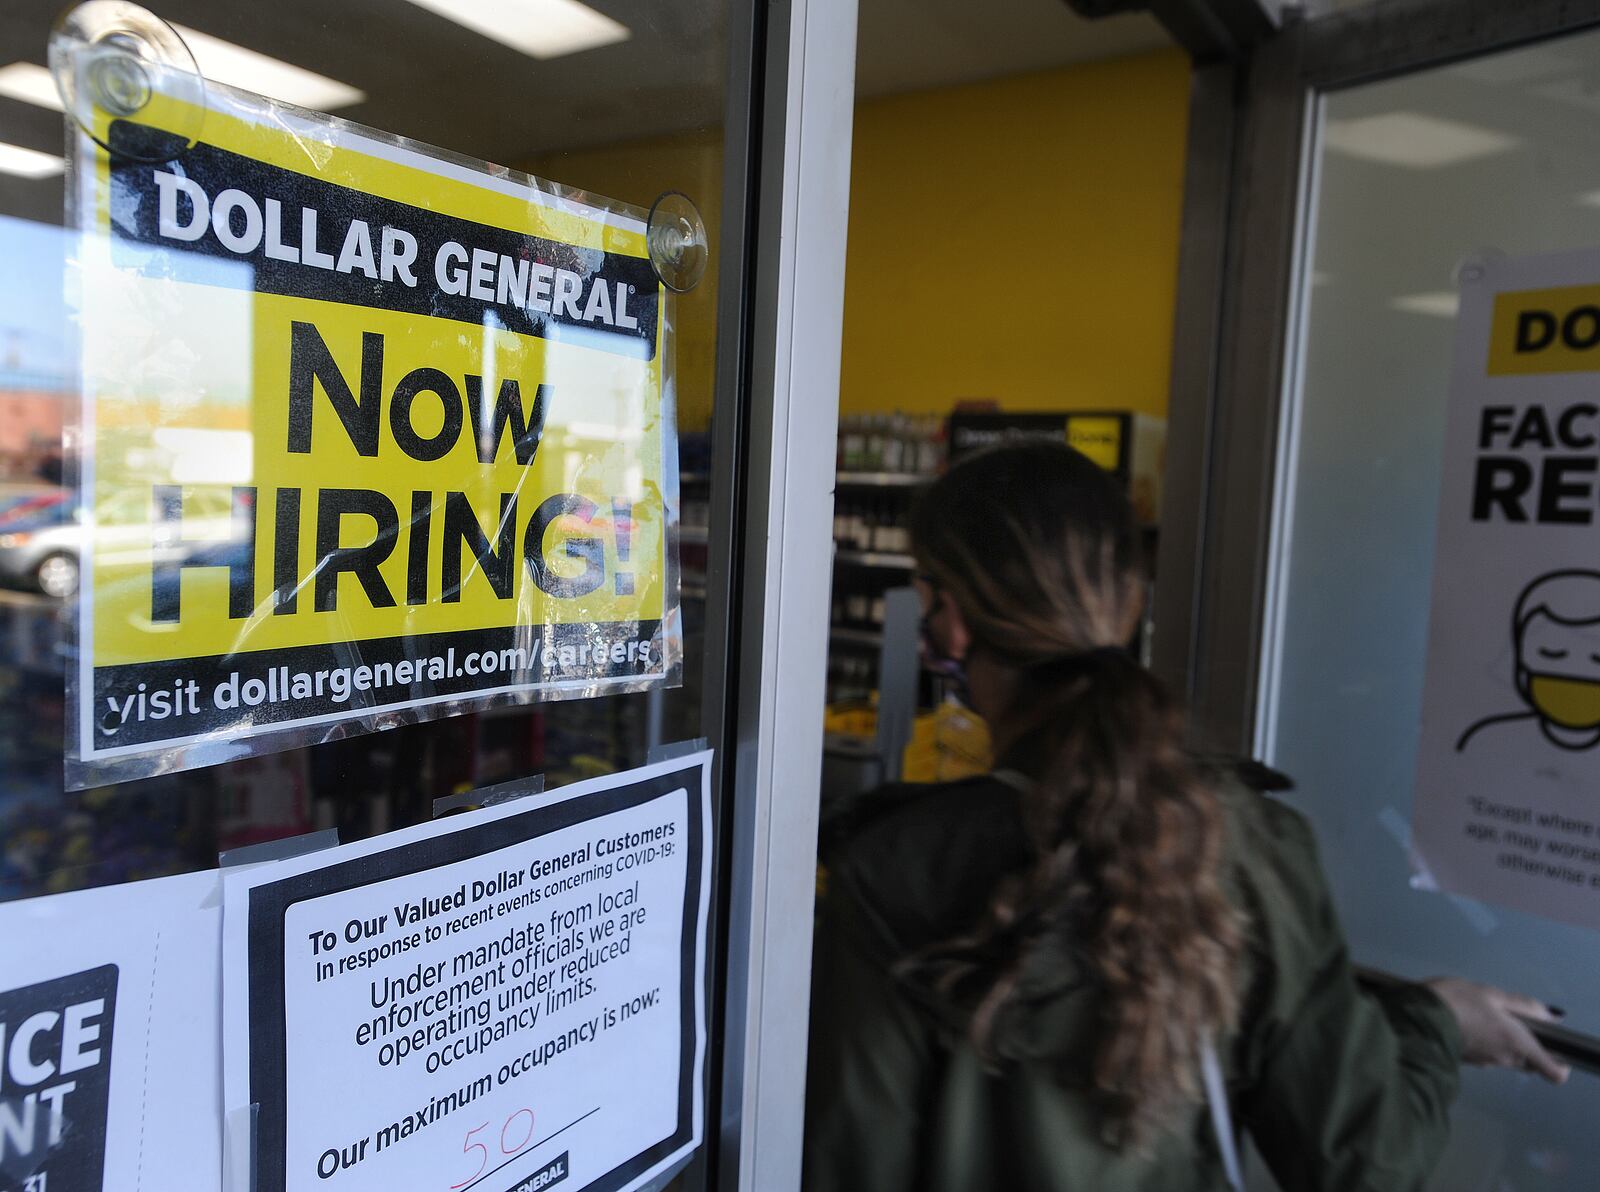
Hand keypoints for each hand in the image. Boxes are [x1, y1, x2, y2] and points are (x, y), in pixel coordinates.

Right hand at [1424, 976, 1569, 1083]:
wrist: (1415, 1018)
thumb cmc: (1458, 1002)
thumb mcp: (1492, 994)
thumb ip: (1525, 1006)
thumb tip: (1553, 1017)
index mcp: (1518, 1044)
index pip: (1554, 1072)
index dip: (1558, 1062)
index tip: (1548, 1044)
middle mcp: (1506, 1059)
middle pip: (1527, 1059)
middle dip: (1522, 1042)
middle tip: (1504, 1016)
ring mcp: (1485, 1063)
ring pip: (1505, 1055)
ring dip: (1499, 1040)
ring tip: (1479, 1015)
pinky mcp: (1467, 1062)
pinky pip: (1485, 1053)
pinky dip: (1481, 1041)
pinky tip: (1465, 1022)